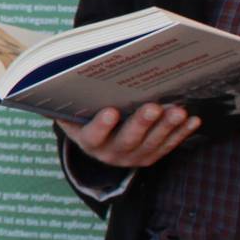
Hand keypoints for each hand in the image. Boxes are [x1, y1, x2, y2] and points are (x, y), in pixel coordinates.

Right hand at [55, 104, 200, 168]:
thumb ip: (63, 103)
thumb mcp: (70, 114)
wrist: (100, 144)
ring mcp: (134, 157)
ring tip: (178, 110)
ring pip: (152, 144)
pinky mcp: (152, 156)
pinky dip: (181, 133)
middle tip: (153, 106)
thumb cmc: (85, 118)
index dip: (101, 125)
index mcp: (88, 142)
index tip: (110, 111)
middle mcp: (111, 154)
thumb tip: (47, 82)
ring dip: (167, 127)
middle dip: (142, 124)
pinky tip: (191, 119)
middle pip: (128, 141)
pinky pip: (169, 146)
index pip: (93, 135)